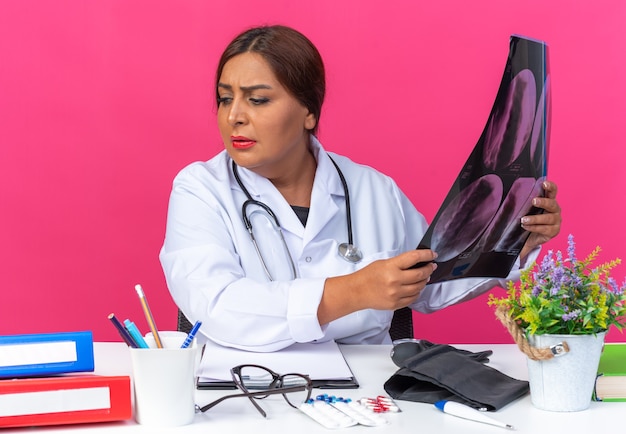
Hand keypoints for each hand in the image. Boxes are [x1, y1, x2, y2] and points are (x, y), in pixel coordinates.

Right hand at [318, 250, 436, 324]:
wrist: (357, 292)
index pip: (414, 257)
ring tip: (424, 277)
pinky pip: (413, 298)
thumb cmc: (367, 276)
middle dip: (429, 269)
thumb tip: (416, 263)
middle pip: (420, 274)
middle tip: (431, 266)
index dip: (426, 255)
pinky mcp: (396, 304)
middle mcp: (395, 280)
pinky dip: (417, 292)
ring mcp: (396, 294)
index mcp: (391, 267)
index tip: (432, 254)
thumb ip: (400, 263)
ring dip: (424, 281)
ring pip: (419, 287)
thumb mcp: (383, 263)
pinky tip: (416, 288)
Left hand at [520, 180, 561, 259]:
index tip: (544, 184)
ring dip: (535, 218)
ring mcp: (556, 221)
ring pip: (548, 218)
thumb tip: (512, 194)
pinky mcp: (554, 231)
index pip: (553, 191)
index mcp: (549, 201)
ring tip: (524, 220)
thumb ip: (524, 201)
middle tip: (534, 201)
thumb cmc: (528, 220)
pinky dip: (534, 228)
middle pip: (552, 204)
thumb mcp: (525, 209)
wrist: (528, 237)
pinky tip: (526, 227)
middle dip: (543, 202)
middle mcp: (555, 210)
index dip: (550, 186)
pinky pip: (545, 229)